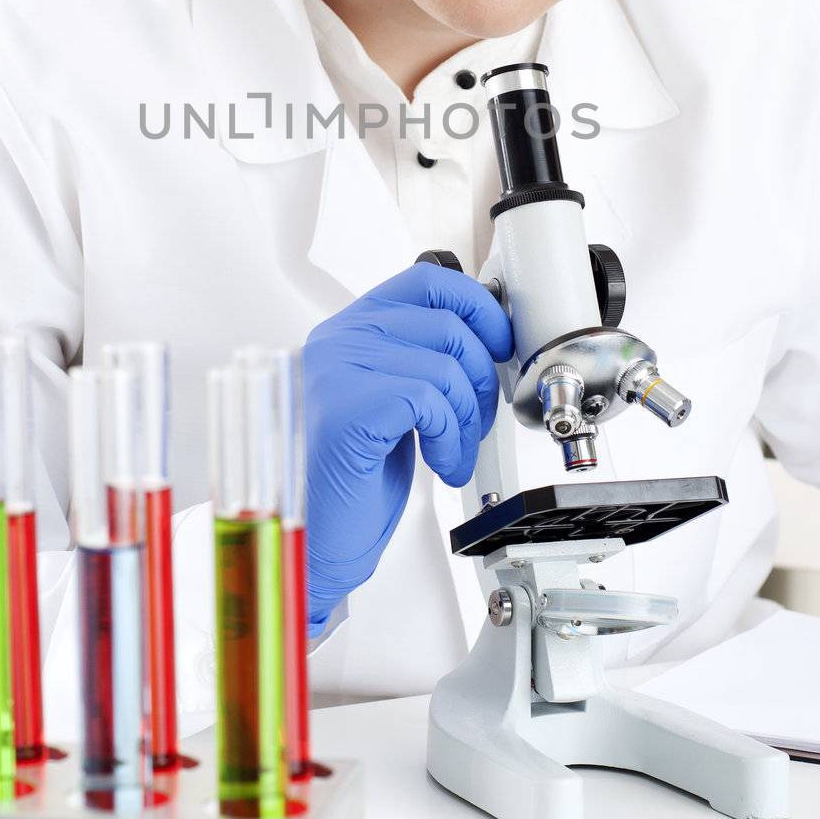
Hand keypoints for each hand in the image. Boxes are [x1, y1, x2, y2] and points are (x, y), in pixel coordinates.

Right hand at [302, 261, 512, 634]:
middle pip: (447, 324)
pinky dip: (450, 438)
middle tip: (473, 420)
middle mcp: (338, 341)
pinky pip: (430, 401)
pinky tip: (438, 462)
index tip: (498, 341)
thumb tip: (485, 334)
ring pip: (446, 366)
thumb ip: (423, 357)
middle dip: (480, 378)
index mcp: (350, 329)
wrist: (321, 537)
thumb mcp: (396, 399)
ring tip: (451, 450)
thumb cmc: (358, 474)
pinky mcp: (348, 409)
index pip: (427, 281)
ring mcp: (338, 371)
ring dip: (465, 419)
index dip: (477, 306)